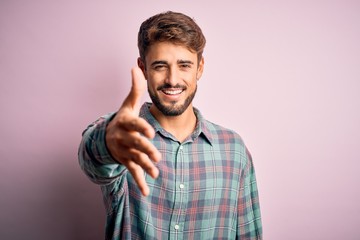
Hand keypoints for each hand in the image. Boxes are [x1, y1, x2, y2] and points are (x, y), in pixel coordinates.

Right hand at [105, 67, 160, 195]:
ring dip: (145, 167)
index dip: (141, 129)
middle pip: (136, 144)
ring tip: (156, 174)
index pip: (134, 125)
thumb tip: (135, 67)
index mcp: (125, 122)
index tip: (151, 133)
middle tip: (157, 157)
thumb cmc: (122, 118)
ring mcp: (124, 150)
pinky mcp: (125, 161)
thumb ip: (135, 88)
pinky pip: (132, 171)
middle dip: (146, 150)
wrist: (105, 136)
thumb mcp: (127, 104)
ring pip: (135, 159)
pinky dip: (139, 181)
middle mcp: (123, 137)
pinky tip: (147, 191)